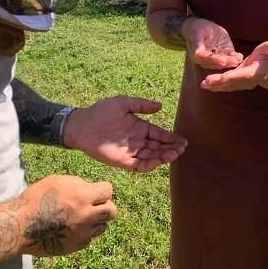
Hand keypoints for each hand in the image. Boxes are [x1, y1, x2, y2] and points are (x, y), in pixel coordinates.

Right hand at [19, 175, 116, 256]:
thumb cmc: (37, 198)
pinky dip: (85, 233)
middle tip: (93, 205)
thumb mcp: (58, 180)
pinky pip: (89, 239)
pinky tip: (72, 227)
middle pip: (112, 211)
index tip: (95, 191)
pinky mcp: (75, 246)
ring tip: (81, 216)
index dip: (103, 189)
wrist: (21, 225)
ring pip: (102, 226)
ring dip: (96, 220)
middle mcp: (86, 215)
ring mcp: (82, 233)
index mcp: (82, 196)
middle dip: (105, 206)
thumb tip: (90, 188)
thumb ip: (78, 183)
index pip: (108, 190)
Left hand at [63, 96, 187, 171]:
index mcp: (140, 127)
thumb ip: (141, 105)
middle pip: (158, 147)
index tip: (183, 141)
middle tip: (181, 149)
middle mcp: (138, 141)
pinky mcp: (122, 161)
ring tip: (172, 155)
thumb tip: (160, 106)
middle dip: (170, 149)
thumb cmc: (102, 111)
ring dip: (162, 157)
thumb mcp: (123, 103)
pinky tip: (156, 162)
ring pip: (151, 157)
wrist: (83, 124)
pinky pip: (138, 165)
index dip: (171, 138)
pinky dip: (148, 165)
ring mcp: (131, 152)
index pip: (160, 134)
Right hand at [183, 18, 243, 68]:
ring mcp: (216, 57)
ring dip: (231, 61)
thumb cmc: (198, 29)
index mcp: (197, 55)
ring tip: (238, 59)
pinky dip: (235, 57)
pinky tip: (240, 57)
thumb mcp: (196, 33)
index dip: (214, 60)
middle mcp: (207, 60)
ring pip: (223, 62)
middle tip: (234, 62)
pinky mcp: (224, 53)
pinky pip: (229, 57)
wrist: (204, 27)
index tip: (223, 60)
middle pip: (216, 63)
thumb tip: (198, 53)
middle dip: (226, 62)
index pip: (206, 59)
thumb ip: (197, 43)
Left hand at [201, 40, 267, 91]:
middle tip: (206, 82)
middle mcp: (247, 81)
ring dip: (215, 86)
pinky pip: (226, 85)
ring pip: (227, 86)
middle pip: (231, 82)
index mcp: (254, 72)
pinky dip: (216, 85)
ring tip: (203, 85)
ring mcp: (242, 84)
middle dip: (218, 83)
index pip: (241, 76)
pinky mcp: (237, 83)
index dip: (231, 77)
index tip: (221, 79)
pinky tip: (206, 84)